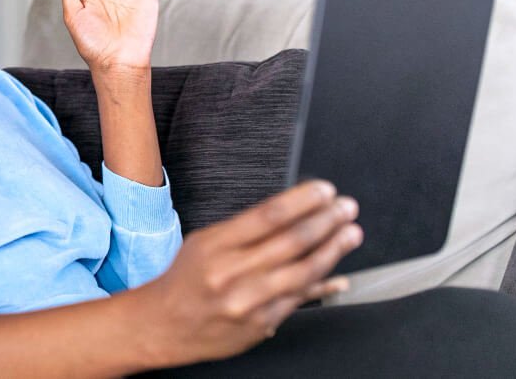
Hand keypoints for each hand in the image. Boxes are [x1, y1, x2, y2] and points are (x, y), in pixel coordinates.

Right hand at [130, 180, 362, 368]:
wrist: (164, 325)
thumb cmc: (186, 279)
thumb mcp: (205, 242)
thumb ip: (244, 230)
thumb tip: (291, 212)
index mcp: (216, 245)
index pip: (268, 216)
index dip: (303, 200)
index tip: (324, 190)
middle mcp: (232, 273)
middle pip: (291, 241)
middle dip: (326, 221)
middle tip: (346, 208)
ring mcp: (249, 302)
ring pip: (302, 272)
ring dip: (333, 249)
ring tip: (351, 233)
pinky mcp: (261, 325)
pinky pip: (300, 302)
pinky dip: (323, 286)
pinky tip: (340, 276)